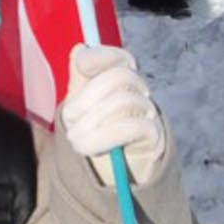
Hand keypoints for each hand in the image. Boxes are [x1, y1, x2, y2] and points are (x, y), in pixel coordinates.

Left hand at [58, 43, 169, 182]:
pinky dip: (103, 137)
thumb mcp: (80, 106)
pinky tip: (86, 147)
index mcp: (120, 83)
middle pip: (121, 77)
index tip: (82, 65)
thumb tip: (80, 48)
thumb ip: (80, 79)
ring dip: (92, 122)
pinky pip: (132, 127)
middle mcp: (138, 94)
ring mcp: (149, 114)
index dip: (103, 56)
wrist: (112, 176)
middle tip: (68, 119)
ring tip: (75, 140)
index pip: (121, 59)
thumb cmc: (95, 136)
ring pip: (125, 101)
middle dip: (88, 97)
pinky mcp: (155, 137)